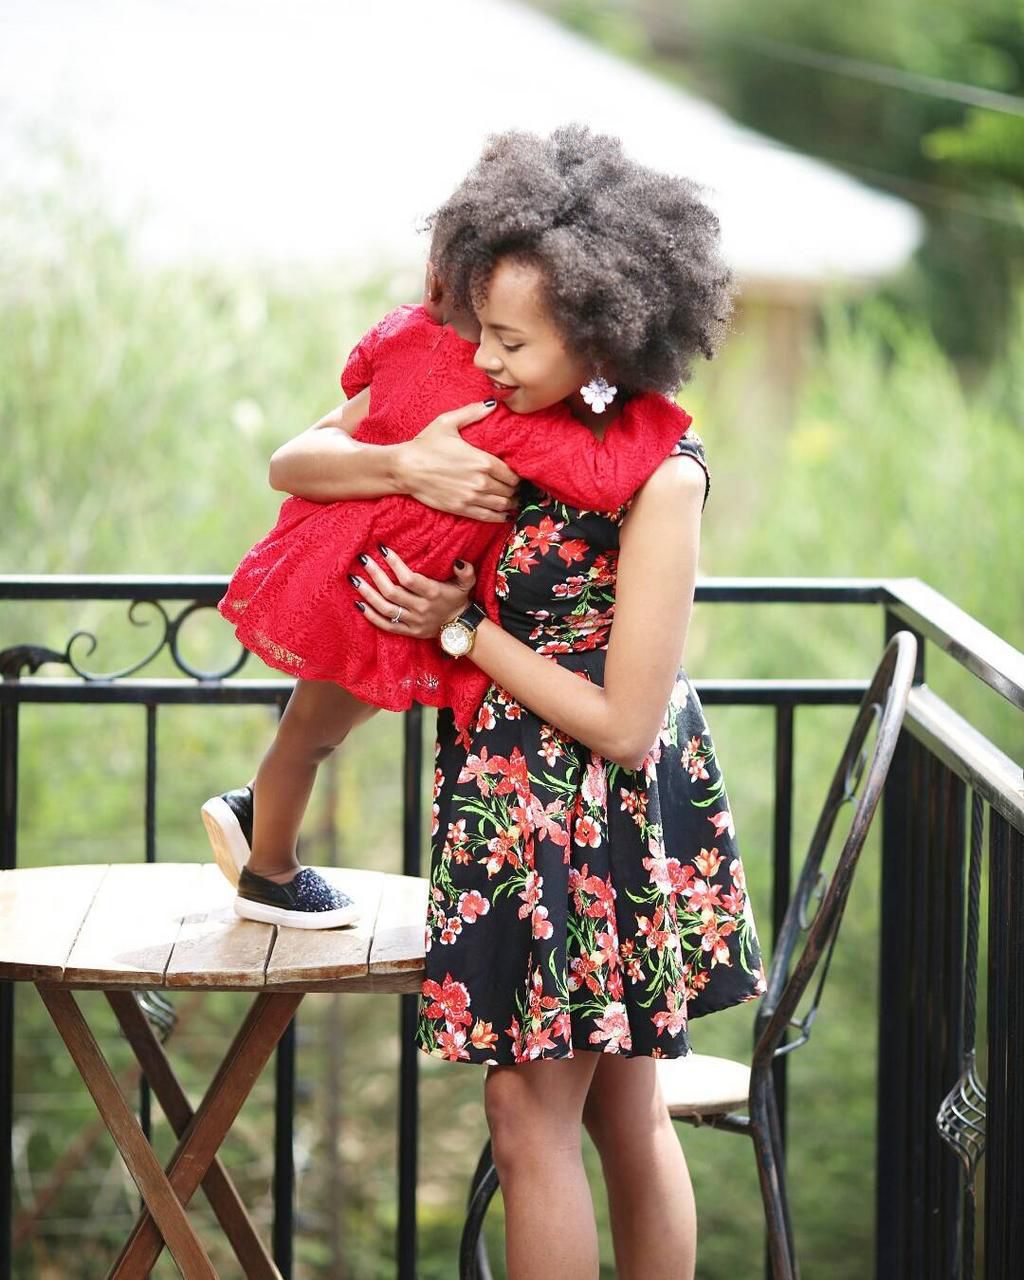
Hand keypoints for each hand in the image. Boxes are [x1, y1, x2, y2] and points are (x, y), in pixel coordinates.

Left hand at [350, 546, 477, 637]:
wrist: (458, 626)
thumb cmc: (458, 599)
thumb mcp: (467, 584)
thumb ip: (466, 571)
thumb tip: (459, 561)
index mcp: (433, 593)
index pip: (409, 578)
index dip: (394, 564)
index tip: (382, 549)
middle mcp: (421, 608)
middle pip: (392, 592)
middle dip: (375, 574)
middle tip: (363, 559)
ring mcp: (412, 622)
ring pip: (385, 608)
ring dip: (367, 594)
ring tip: (354, 579)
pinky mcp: (407, 631)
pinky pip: (385, 626)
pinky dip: (370, 616)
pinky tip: (358, 603)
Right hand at [396, 401, 519, 521]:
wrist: (405, 468)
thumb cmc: (425, 444)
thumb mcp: (447, 422)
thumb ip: (472, 413)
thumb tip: (492, 404)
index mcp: (482, 460)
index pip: (512, 473)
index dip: (517, 475)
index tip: (515, 474)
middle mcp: (480, 481)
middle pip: (509, 489)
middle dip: (514, 488)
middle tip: (514, 487)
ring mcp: (471, 497)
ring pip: (502, 504)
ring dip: (510, 502)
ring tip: (511, 500)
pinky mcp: (461, 508)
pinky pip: (488, 517)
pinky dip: (500, 517)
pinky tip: (504, 514)